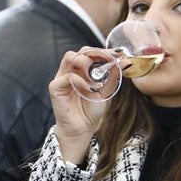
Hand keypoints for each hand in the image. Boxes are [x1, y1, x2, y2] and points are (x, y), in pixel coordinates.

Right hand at [49, 49, 109, 165]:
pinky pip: (67, 77)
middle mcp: (70, 71)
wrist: (82, 129)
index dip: (102, 51)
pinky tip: (88, 89)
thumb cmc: (91, 110)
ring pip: (71, 58)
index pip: (89, 52)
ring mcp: (62, 78)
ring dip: (86, 62)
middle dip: (95, 54)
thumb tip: (125, 61)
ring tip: (95, 75)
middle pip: (80, 52)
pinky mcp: (56, 88)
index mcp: (81, 70)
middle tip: (109, 62)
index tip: (117, 55)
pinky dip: (79, 80)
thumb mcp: (105, 90)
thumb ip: (112, 75)